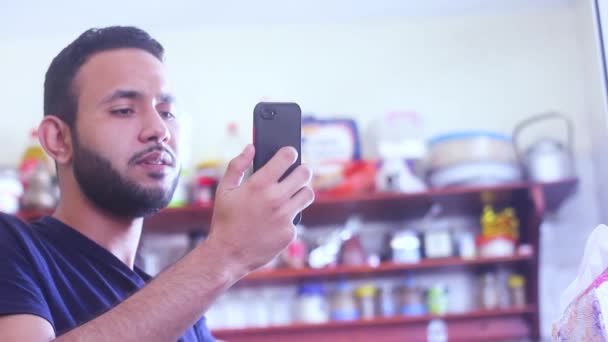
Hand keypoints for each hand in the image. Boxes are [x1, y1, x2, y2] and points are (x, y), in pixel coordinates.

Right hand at [205, 144, 313, 275]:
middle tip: (295, 174)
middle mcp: (275, 198)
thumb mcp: (224, 190)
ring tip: (291, 194)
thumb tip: (251, 148)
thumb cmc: (224, 220)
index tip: (289, 154)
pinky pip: (297, 217)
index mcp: (259, 184)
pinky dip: (289, 217)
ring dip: (301, 192)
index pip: (287, 157)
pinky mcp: (290, 232)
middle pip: (305, 174)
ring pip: (307, 194)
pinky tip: (276, 220)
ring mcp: (285, 216)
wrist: (227, 255)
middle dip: (301, 171)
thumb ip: (237, 165)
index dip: (290, 153)